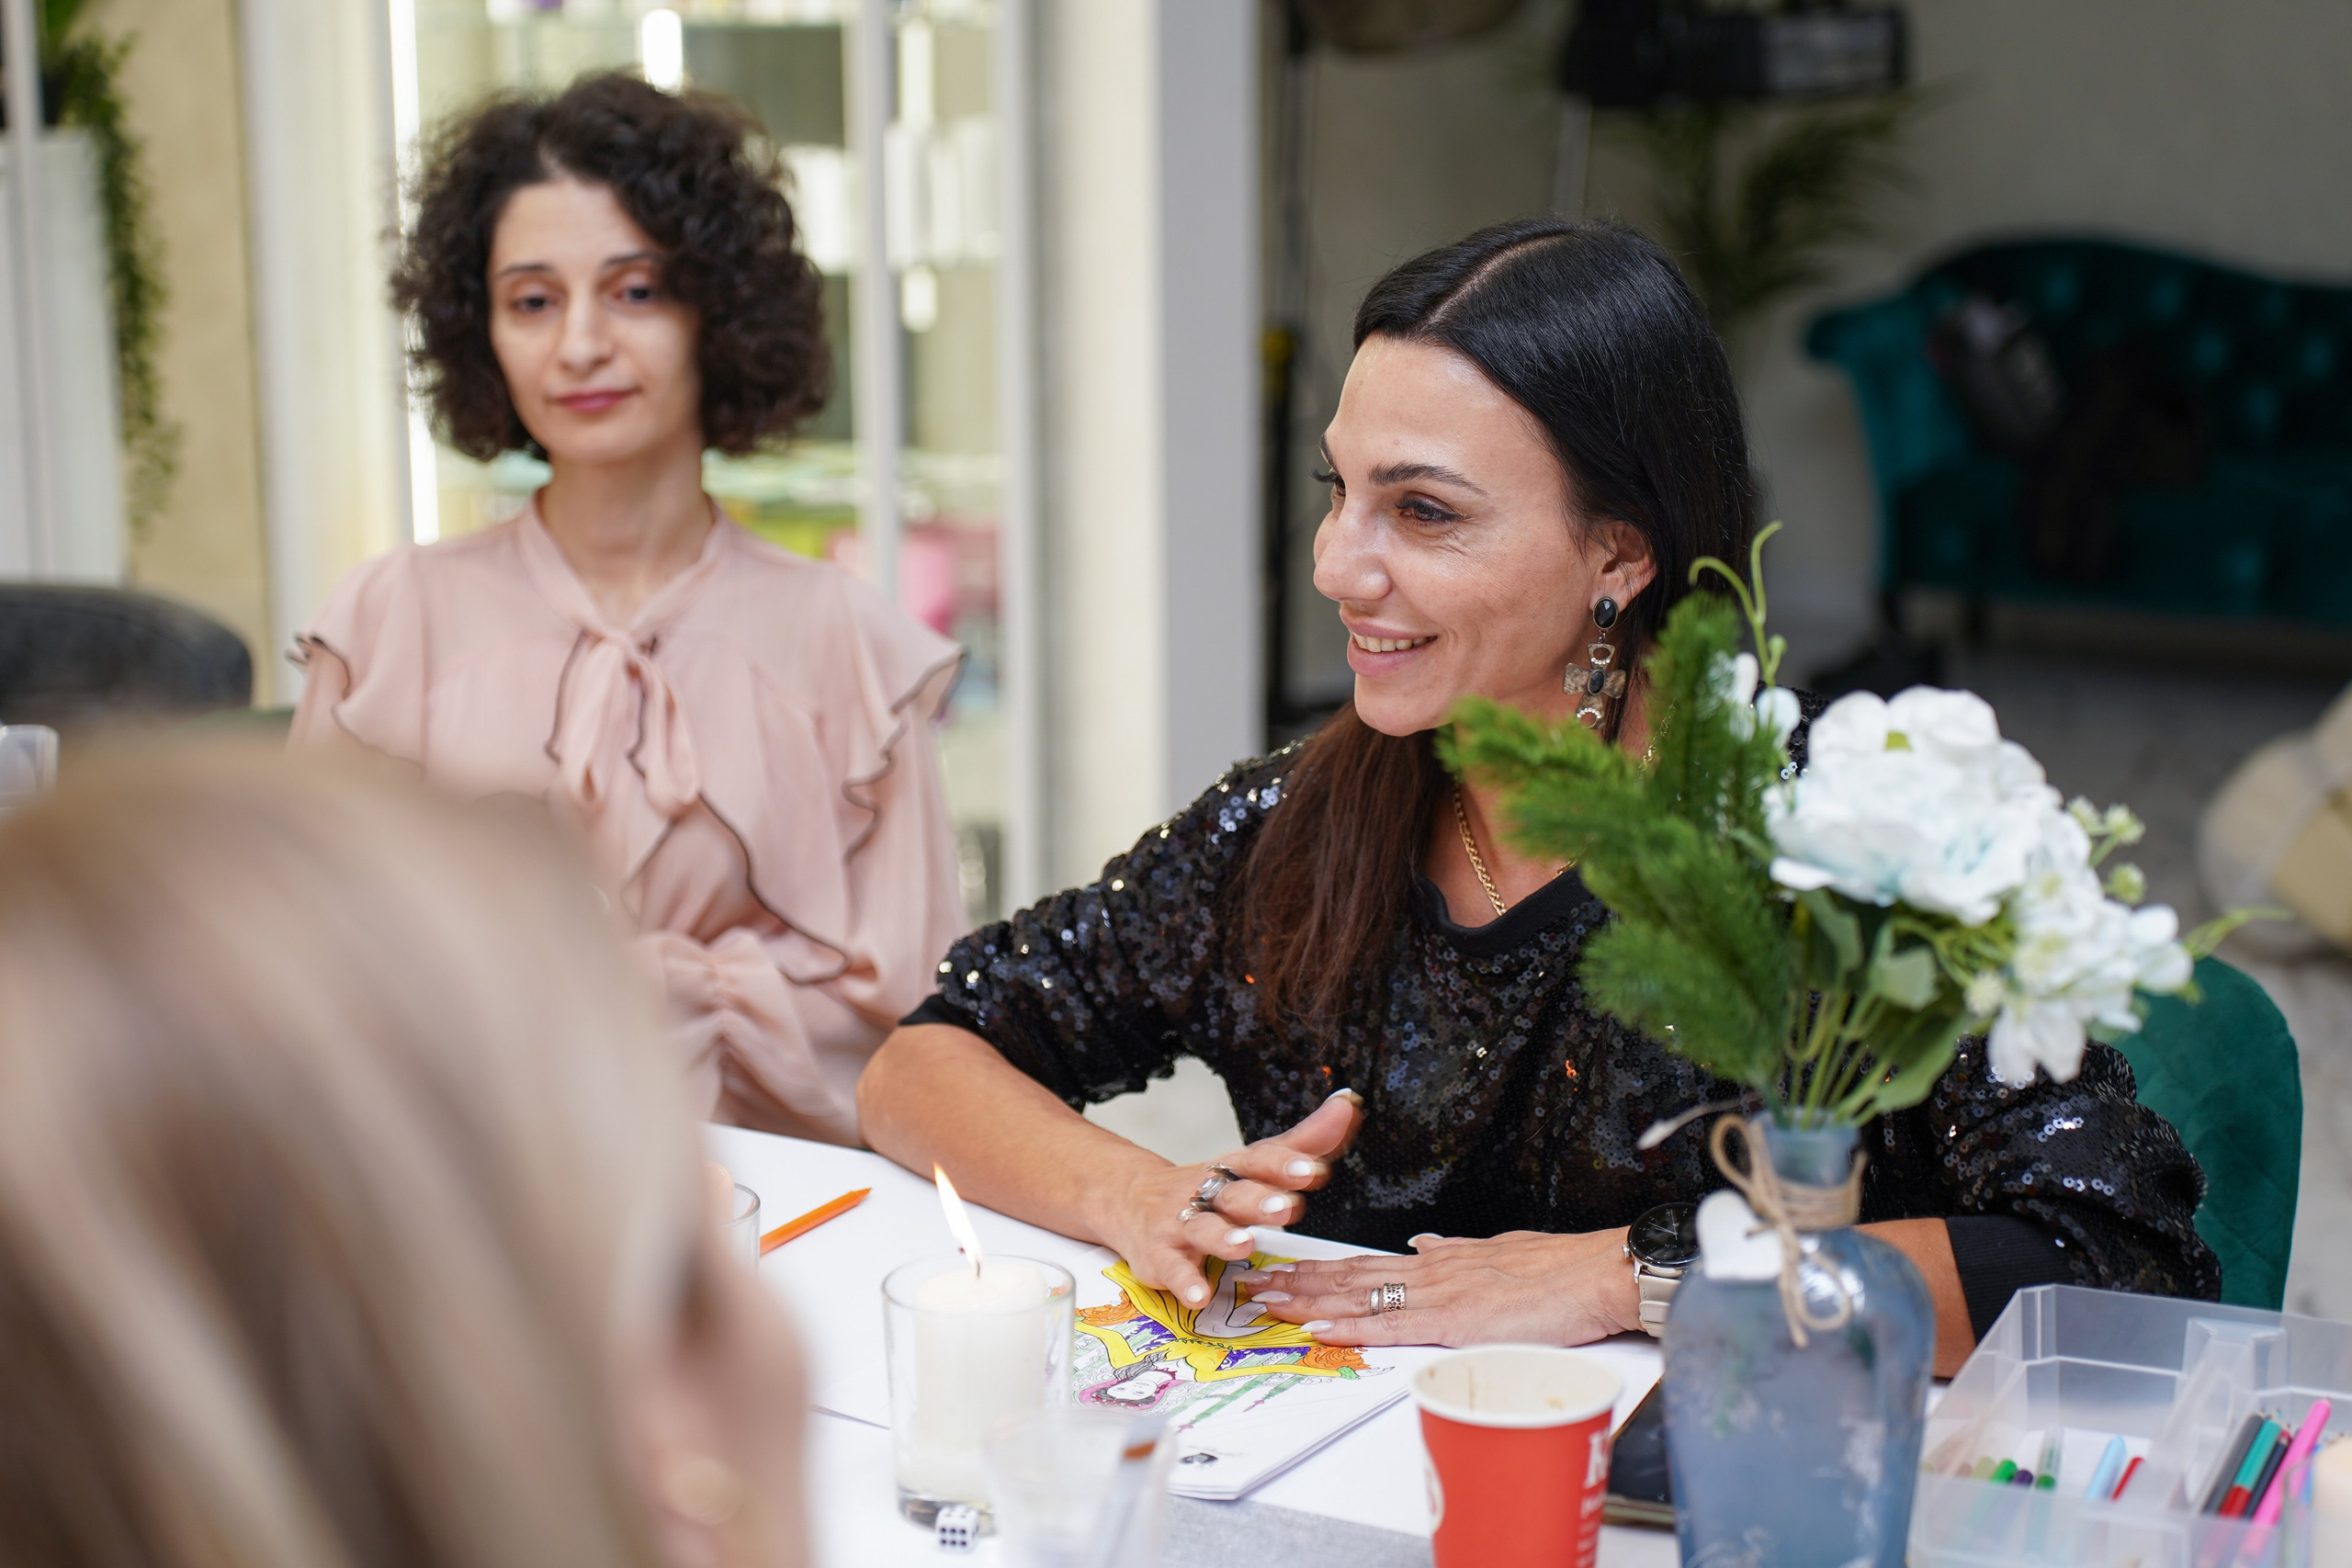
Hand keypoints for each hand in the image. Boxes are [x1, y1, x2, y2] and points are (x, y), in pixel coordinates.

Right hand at [1090, 1089, 1363, 1307]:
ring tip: (1245, 1245)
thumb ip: (1303, 1142)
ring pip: (1202, 1227)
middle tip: (1287, 1208)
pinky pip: (1171, 1268)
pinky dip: (1185, 1281)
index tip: (1314, 1170)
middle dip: (1260, 1200)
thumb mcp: (1253, 1163)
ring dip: (1223, 1237)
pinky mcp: (1159, 1255)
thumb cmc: (1208, 1187)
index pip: (1260, 1160)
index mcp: (1234, 1169)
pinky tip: (1200, 1294)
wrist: (1130, 1200)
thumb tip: (1348, 1106)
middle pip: (1235, 1192)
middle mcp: (1207, 1192)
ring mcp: (1180, 1223)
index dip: (1285, 1165)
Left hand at [1242, 1228, 1640, 1347]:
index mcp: (1443, 1260)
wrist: (1600, 1273)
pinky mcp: (1455, 1320)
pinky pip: (1389, 1325)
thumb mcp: (1502, 1253)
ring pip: (1358, 1296)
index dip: (1326, 1268)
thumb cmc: (1565, 1271)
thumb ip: (1459, 1254)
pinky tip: (1315, 1327)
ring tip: (1267, 1302)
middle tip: (1254, 1283)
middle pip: (1351, 1276)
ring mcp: (1440, 1294)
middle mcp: (1432, 1271)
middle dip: (1300, 1281)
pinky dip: (1348, 1327)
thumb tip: (1423, 1247)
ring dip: (1308, 1300)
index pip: (1370, 1264)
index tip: (1289, 1268)